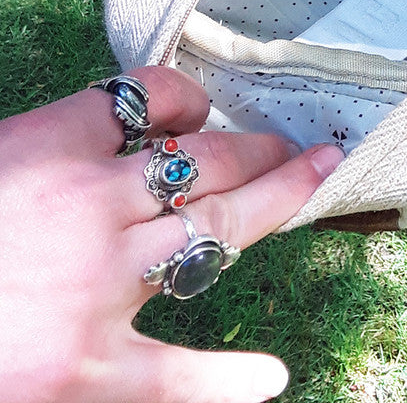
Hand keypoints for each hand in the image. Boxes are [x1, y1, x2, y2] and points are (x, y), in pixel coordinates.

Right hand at [0, 68, 343, 402]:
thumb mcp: (0, 161)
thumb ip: (55, 147)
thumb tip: (134, 133)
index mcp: (48, 146)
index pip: (146, 93)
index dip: (186, 95)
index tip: (201, 107)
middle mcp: (87, 204)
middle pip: (204, 159)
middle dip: (262, 147)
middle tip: (304, 142)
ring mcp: (96, 287)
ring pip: (214, 228)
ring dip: (275, 202)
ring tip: (315, 181)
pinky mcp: (88, 370)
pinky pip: (177, 373)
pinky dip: (227, 380)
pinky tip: (268, 378)